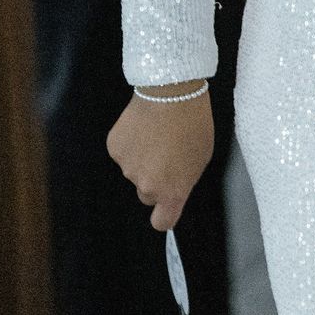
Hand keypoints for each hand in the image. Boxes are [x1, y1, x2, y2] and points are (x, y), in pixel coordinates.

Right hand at [107, 87, 213, 232]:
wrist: (171, 93)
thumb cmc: (194, 124)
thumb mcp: (201, 158)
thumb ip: (184, 180)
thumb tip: (173, 188)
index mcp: (172, 191)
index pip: (162, 222)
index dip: (163, 216)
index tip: (165, 209)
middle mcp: (147, 185)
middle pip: (147, 194)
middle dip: (155, 180)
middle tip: (166, 156)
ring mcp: (127, 168)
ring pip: (134, 171)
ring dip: (143, 159)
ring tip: (157, 134)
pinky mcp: (114, 149)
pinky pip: (123, 153)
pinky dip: (130, 144)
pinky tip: (142, 127)